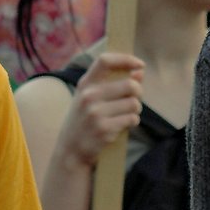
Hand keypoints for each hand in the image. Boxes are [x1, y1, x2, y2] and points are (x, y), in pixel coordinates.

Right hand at [57, 52, 143, 167]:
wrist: (70, 150)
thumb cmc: (83, 120)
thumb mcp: (90, 98)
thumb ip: (113, 83)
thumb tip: (139, 71)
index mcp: (85, 84)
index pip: (106, 61)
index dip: (126, 59)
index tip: (139, 65)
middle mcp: (89, 96)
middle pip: (130, 85)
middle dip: (138, 92)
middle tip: (134, 99)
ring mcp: (96, 113)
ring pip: (134, 104)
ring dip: (135, 109)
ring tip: (127, 114)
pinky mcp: (104, 130)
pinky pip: (132, 119)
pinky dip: (132, 121)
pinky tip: (123, 125)